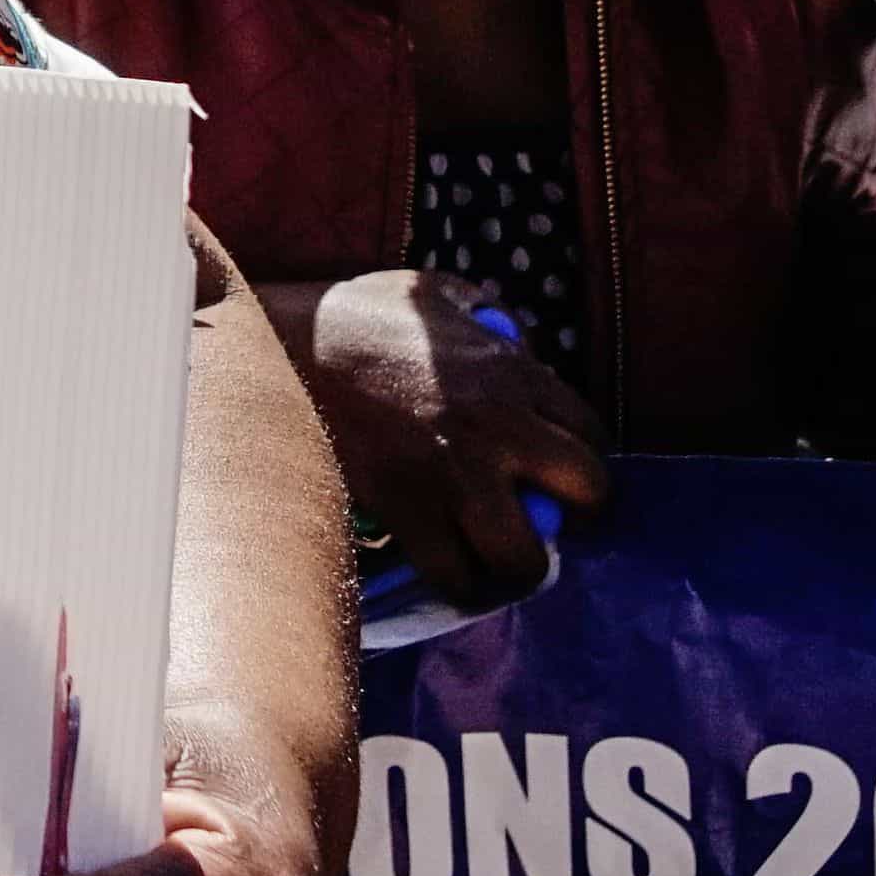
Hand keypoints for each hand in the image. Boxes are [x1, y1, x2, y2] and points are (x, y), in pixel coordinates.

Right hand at [287, 269, 606, 605]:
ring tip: (498, 559)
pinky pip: (454, 576)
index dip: (586, 465)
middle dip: (576, 515)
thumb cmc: (354, 316)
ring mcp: (455, 474)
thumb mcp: (433, 292)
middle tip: (546, 521)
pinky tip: (449, 569)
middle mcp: (499, 426)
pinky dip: (456, 583)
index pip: (593, 435)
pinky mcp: (407, 510)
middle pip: (588, 492)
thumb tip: (518, 345)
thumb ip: (485, 317)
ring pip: (525, 555)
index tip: (566, 481)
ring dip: (517, 565)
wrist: (282, 349)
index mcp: (513, 371)